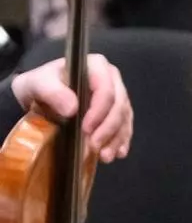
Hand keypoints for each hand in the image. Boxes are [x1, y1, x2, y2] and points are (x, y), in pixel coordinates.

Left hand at [11, 53, 132, 162]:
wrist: (37, 98)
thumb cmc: (37, 86)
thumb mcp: (35, 83)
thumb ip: (51, 91)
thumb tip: (72, 108)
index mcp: (96, 66)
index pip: (106, 88)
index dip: (99, 110)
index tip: (86, 129)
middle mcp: (111, 79)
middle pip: (119, 104)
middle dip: (108, 128)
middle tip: (94, 146)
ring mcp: (117, 95)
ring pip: (124, 117)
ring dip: (116, 138)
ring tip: (105, 156)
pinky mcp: (117, 112)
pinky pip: (125, 126)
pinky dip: (122, 141)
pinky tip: (118, 153)